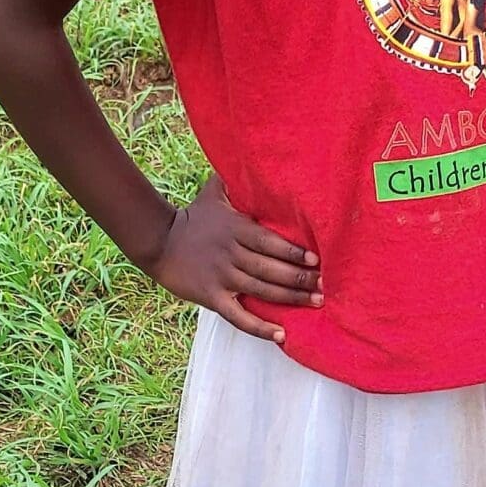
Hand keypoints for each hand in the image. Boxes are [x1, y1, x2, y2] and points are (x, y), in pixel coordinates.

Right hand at [144, 172, 321, 343]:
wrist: (159, 242)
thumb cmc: (193, 217)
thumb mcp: (213, 193)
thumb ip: (234, 178)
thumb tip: (248, 152)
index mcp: (237, 229)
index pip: (271, 242)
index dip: (295, 253)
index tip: (318, 261)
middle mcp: (232, 254)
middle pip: (272, 269)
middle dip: (300, 279)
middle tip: (326, 286)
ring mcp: (222, 277)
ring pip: (262, 291)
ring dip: (291, 299)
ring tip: (315, 303)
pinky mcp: (212, 297)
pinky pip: (239, 316)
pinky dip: (260, 328)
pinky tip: (281, 334)